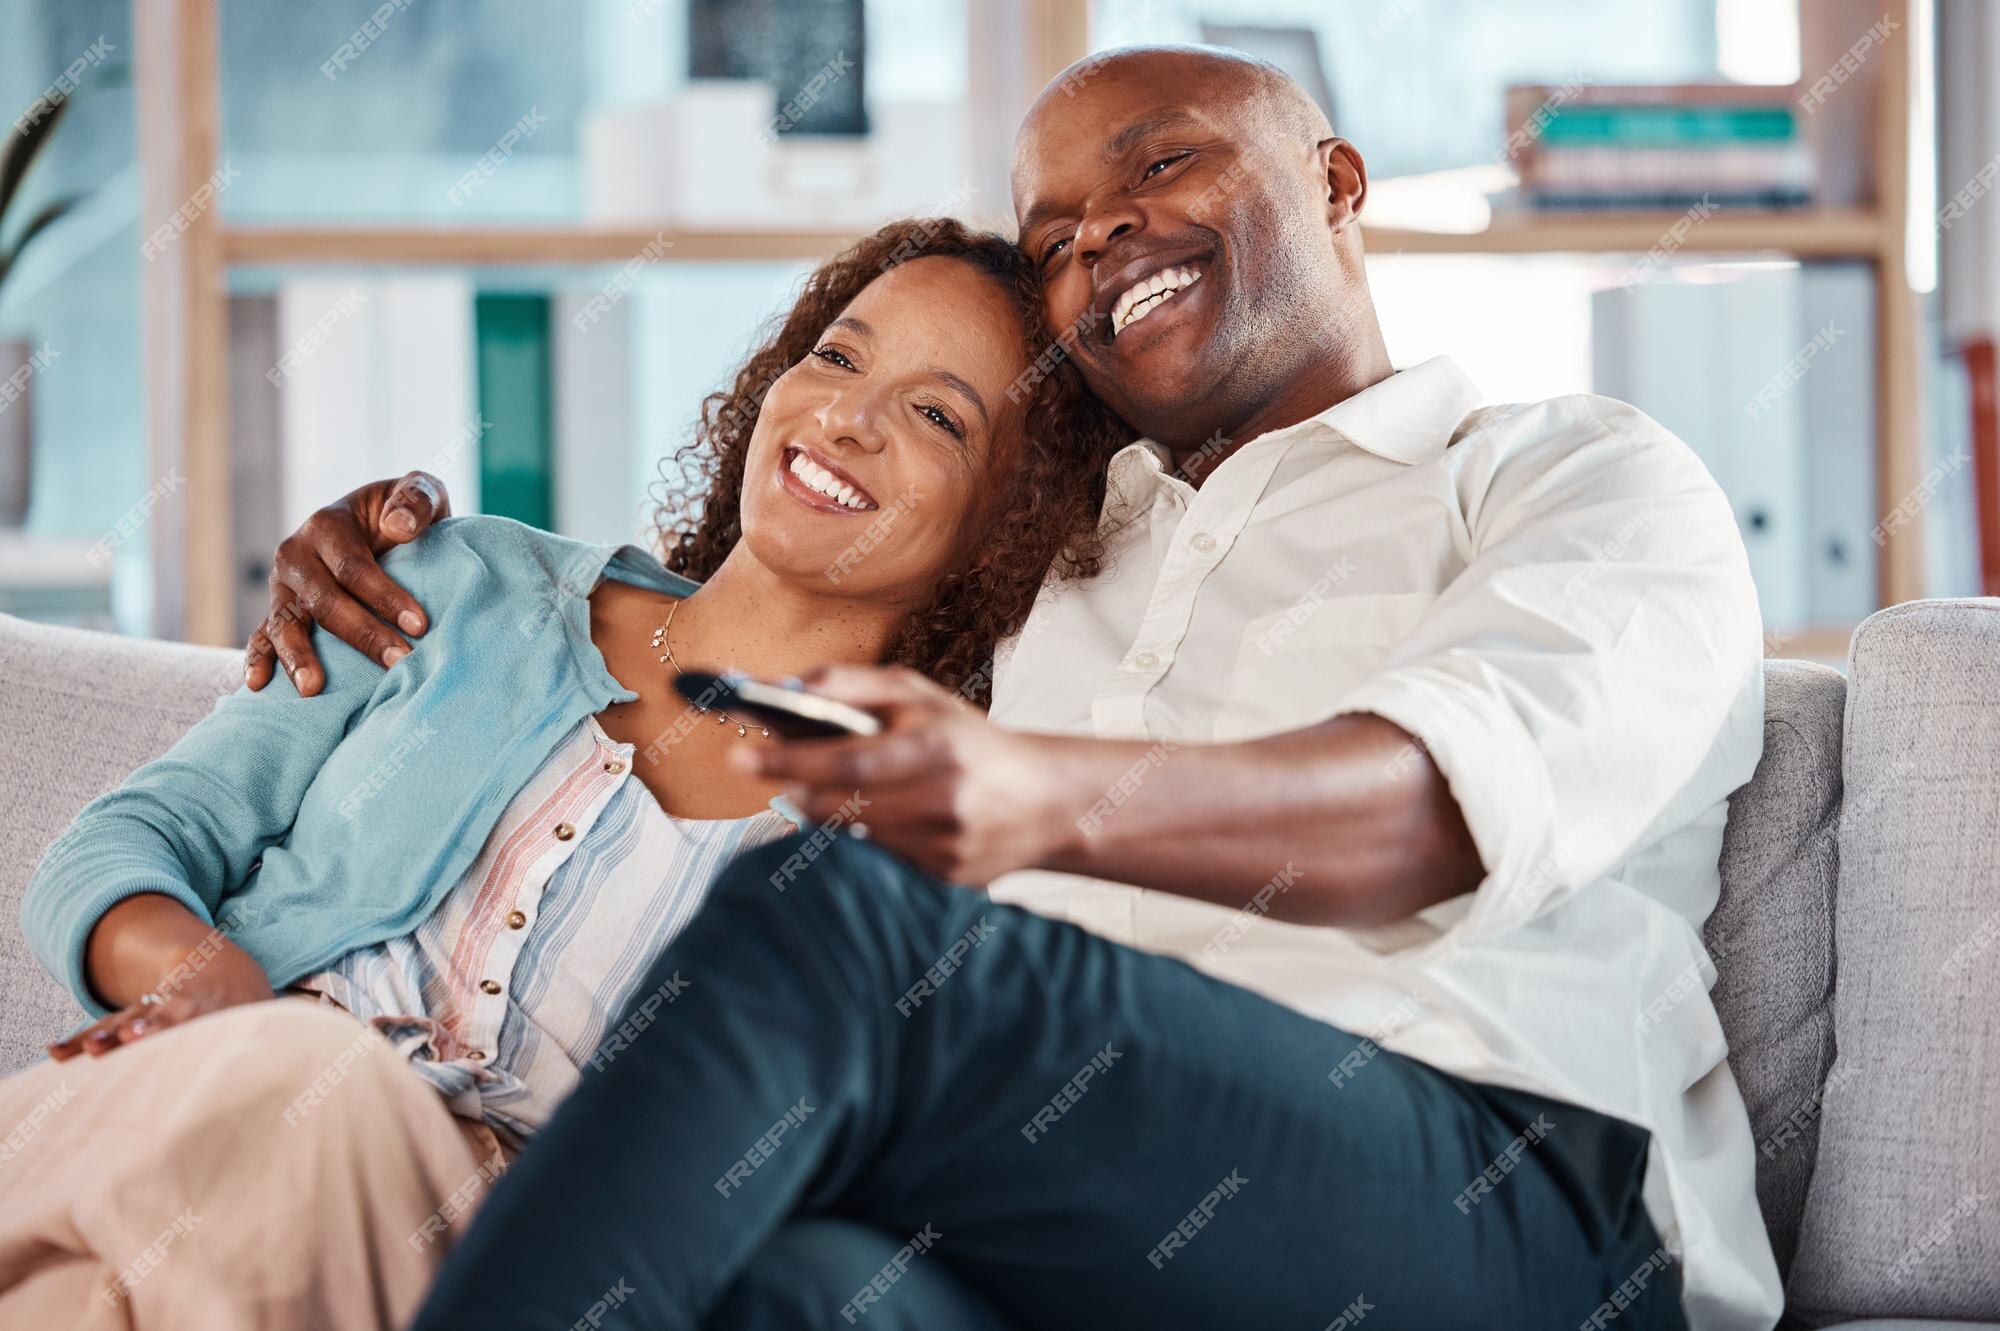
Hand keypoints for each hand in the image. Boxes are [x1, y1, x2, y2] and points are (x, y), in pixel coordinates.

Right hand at [48, 955, 275, 1060]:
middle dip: (144, 1028)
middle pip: (162, 1017)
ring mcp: (154, 1010)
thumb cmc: (245, 1009)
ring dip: (108, 1033)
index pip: (204, 1020)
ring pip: (128, 1019)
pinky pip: (104, 1028)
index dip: (188, 1027)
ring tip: (89, 1049)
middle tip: (124, 1039)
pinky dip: (82, 1039)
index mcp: (219, 1009)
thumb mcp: (263, 1017)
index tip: (170, 1035)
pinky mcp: (132, 1017)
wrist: (219, 968)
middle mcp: (184, 1007)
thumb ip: (280, 1043)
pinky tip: (58, 1052)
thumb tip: (314, 1064)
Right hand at [246, 471, 451, 695]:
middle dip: (362, 633)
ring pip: (285, 622)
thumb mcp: (419, 493)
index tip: (420, 625)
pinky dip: (257, 659)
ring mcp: (283, 587)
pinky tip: (258, 685)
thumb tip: (397, 527)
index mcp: (328, 525)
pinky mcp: (279, 612)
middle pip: (323, 600)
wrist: (384, 528)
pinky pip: (261, 636)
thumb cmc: (404, 515)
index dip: (385, 595)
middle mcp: (297, 555)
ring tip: (314, 688)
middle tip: (398, 661)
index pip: (354, 566)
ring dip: (299, 656)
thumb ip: (416, 499)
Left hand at [732, 665, 1076, 884]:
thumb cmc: (969, 740)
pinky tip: (873, 814)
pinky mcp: (942, 879)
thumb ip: (852, 684)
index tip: (740, 754)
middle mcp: (941, 801)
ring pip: (851, 835)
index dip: (788, 759)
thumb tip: (785, 688)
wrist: (1045, 800)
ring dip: (822, 810)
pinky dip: (859, 835)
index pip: (846, 761)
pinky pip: (877, 857)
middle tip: (759, 767)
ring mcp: (942, 847)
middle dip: (791, 785)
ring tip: (816, 784)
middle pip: (839, 805)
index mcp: (935, 748)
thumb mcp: (919, 695)